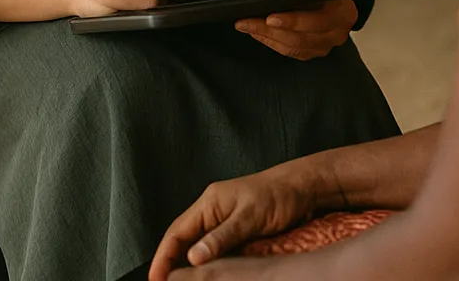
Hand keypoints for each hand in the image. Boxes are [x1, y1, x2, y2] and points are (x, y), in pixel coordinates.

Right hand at [149, 164, 317, 280]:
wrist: (303, 188)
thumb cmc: (279, 194)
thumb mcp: (249, 216)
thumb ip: (221, 237)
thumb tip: (193, 257)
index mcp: (210, 202)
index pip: (176, 232)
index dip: (163, 256)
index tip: (155, 278)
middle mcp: (213, 211)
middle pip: (183, 241)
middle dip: (171, 264)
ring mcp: (224, 221)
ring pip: (198, 247)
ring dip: (189, 266)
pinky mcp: (236, 231)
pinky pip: (214, 250)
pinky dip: (207, 264)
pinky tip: (208, 276)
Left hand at [235, 0, 357, 59]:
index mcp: (344, 14)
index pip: (317, 22)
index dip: (293, 22)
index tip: (270, 17)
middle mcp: (337, 34)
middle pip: (301, 38)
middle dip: (270, 30)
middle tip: (246, 21)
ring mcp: (325, 45)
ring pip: (292, 47)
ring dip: (266, 37)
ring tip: (244, 24)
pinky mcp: (311, 50)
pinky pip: (289, 50)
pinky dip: (270, 41)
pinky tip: (254, 31)